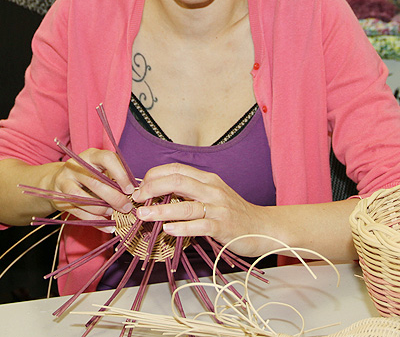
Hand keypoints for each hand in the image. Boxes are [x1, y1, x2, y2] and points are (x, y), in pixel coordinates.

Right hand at [46, 148, 134, 225]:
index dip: (121, 174)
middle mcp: (76, 166)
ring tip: (114, 215)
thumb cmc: (88, 175)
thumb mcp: (100, 170)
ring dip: (102, 209)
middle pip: (96, 182)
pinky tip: (107, 226)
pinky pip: (78, 212)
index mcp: (91, 155)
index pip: (107, 159)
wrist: (57, 180)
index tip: (130, 190)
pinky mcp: (59, 197)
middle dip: (114, 198)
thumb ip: (115, 178)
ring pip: (84, 199)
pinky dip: (94, 221)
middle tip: (126, 208)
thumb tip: (136, 193)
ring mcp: (65, 181)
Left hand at [130, 163, 269, 255]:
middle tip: (136, 198)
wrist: (263, 227)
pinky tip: (167, 230)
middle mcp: (212, 190)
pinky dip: (181, 227)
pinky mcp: (222, 227)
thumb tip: (159, 193)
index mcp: (208, 179)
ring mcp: (218, 208)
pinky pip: (199, 226)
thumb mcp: (213, 195)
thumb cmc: (234, 213)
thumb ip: (190, 193)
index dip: (155, 175)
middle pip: (178, 181)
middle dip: (153, 188)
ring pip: (185, 205)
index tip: (140, 186)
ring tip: (143, 216)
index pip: (177, 169)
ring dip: (160, 210)